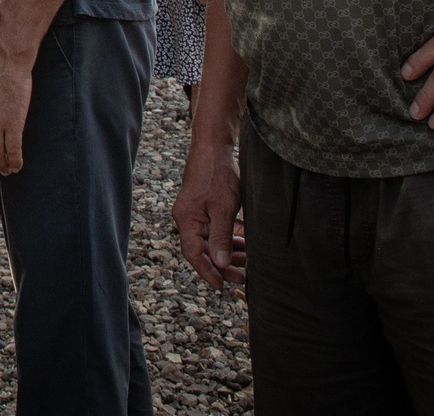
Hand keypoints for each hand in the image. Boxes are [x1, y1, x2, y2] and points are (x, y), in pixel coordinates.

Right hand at [171, 144, 247, 290]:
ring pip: (210, 241)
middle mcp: (187, 218)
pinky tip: (243, 244)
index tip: (222, 286)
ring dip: (227, 253)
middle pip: (203, 250)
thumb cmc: (217, 174)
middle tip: (243, 277)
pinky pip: (215, 230)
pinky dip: (228, 239)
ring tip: (246, 263)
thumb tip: (221, 264)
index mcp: (187, 220)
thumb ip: (221, 237)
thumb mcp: (224, 208)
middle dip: (222, 265)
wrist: (213, 147)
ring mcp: (196, 212)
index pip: (194, 254)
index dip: (208, 272)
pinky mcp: (205, 207)